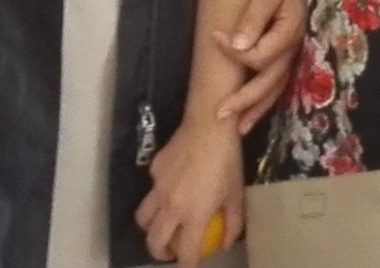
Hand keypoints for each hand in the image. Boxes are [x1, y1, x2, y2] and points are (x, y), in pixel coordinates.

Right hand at [132, 124, 244, 261]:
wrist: (208, 125)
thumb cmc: (228, 161)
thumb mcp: (236, 194)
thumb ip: (233, 223)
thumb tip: (225, 243)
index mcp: (194, 215)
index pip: (186, 253)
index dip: (187, 266)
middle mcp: (171, 206)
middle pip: (154, 241)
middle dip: (159, 254)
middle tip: (168, 253)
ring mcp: (158, 188)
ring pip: (143, 218)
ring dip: (150, 228)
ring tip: (161, 226)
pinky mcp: (153, 170)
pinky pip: (151, 190)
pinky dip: (158, 197)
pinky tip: (171, 187)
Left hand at [211, 0, 305, 129]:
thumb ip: (253, 17)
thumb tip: (237, 44)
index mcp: (288, 34)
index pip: (258, 56)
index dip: (234, 52)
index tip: (214, 36)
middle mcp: (292, 51)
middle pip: (267, 82)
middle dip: (243, 100)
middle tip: (219, 113)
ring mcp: (291, 57)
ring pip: (274, 90)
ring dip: (255, 110)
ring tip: (237, 128)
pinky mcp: (286, 59)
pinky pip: (276, 86)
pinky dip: (263, 103)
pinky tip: (250, 116)